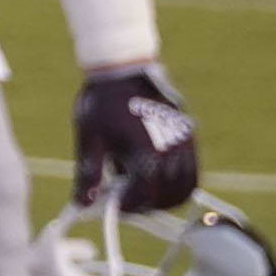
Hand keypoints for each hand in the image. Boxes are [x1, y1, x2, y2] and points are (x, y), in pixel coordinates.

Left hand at [72, 63, 200, 210]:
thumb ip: (89, 174)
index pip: (144, 195)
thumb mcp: (90, 139)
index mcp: (146, 150)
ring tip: (141, 190)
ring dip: (165, 197)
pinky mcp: (189, 136)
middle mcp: (172, 148)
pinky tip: (156, 178)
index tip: (114, 206)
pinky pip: (192, 171)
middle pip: (168, 195)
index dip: (129, 206)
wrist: (122, 69)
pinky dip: (178, 183)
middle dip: (148, 205)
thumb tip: (82, 203)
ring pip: (185, 187)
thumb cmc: (102, 103)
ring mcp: (185, 142)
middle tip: (127, 201)